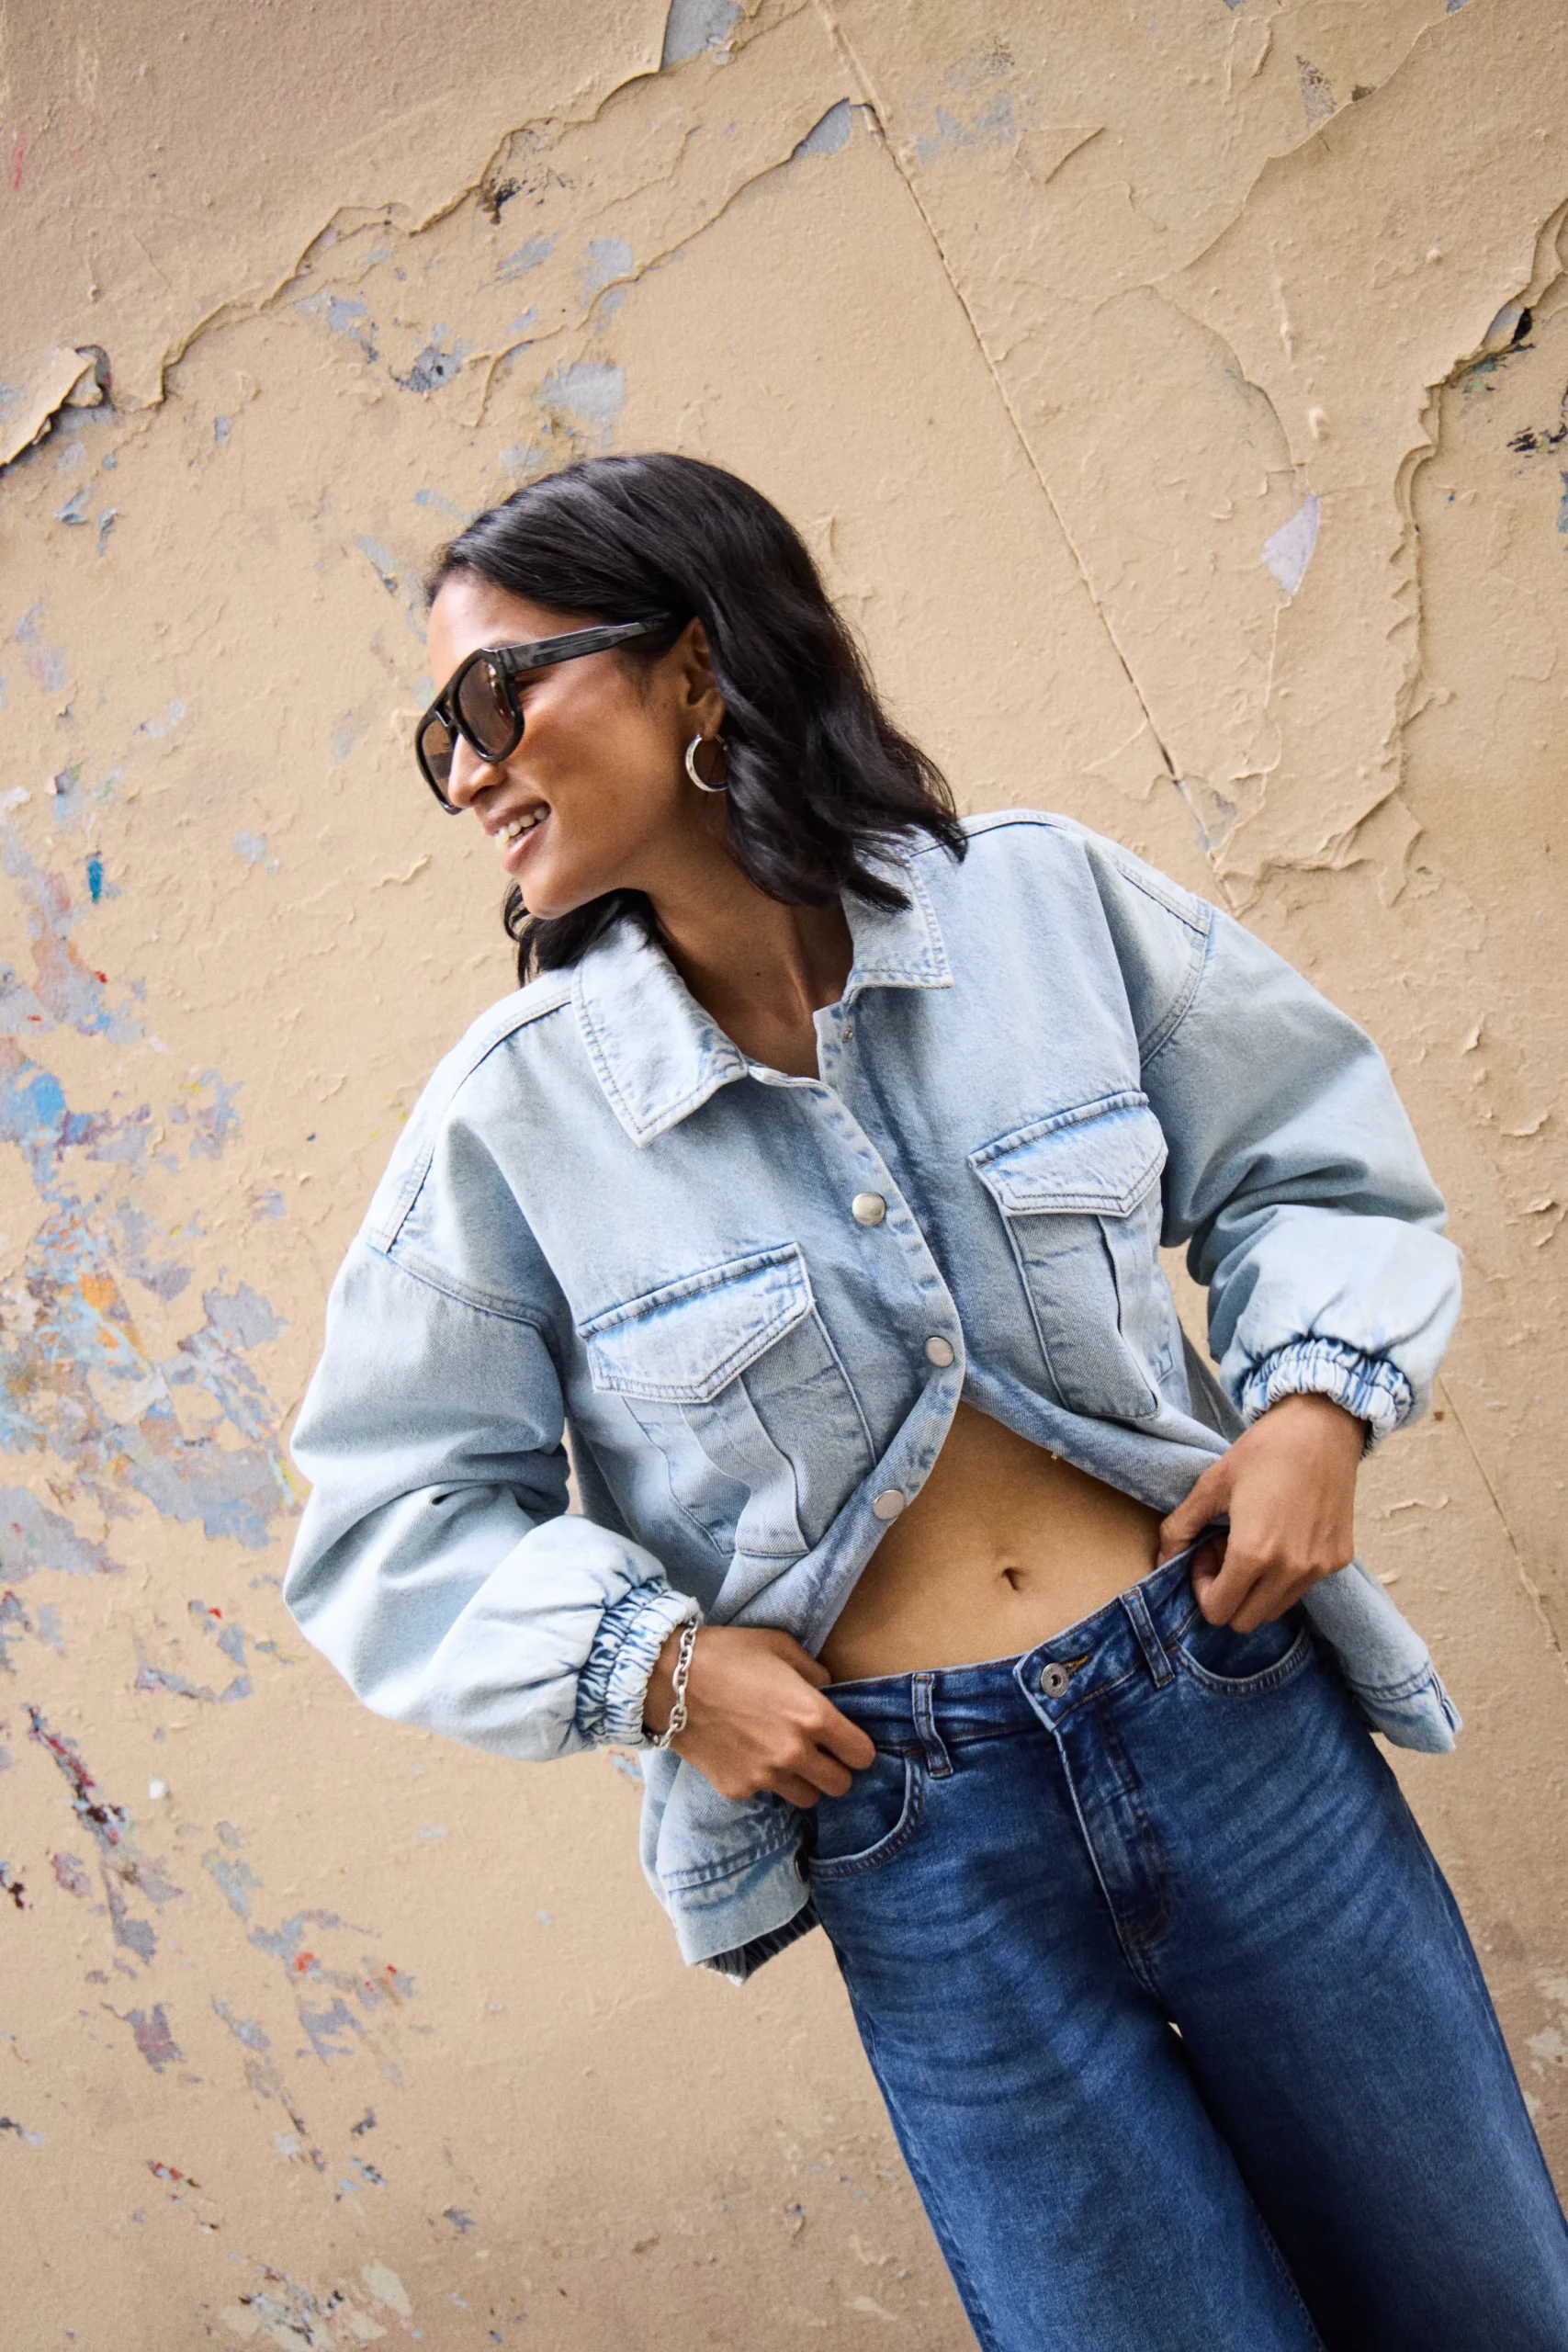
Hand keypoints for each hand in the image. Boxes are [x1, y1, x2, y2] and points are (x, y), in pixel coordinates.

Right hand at [642, 1624, 875, 1806]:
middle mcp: (794, 1754)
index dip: (859, 1748)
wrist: (668, 1681)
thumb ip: (813, 1671)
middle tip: (820, 1753)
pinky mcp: (737, 1789)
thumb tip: (827, 1689)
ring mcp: (764, 1777)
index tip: (848, 1742)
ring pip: (806, 1798)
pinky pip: (765, 1794)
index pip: (862, 1755)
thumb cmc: (727, 1655)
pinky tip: (745, 1754)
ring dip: (803, 1782)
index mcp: (812, 1717)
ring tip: (783, 1757)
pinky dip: (762, 1780)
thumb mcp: (779, 1646)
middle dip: (836, 1770)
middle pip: (840, 1785)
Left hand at [1156, 1392, 1365, 1632]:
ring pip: (1275, 1609)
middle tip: (1226, 1548)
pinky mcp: (1339, 1559)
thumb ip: (1179, 1528)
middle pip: (1245, 1620)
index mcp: (1254, 1554)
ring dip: (1256, 1588)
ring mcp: (1319, 1568)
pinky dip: (1284, 1576)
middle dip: (1227, 1592)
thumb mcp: (1211, 1485)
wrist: (1321, 1427)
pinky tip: (1281, 1534)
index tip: (1206, 1551)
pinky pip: (1302, 1588)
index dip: (1202, 1588)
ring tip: (1254, 1542)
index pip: (1218, 1612)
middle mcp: (1291, 1570)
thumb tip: (1160, 1560)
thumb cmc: (1264, 1451)